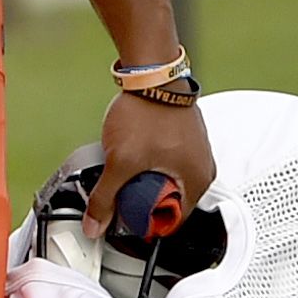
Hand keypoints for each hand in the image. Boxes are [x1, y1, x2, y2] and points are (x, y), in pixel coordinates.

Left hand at [86, 90, 216, 236]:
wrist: (151, 73)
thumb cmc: (149, 111)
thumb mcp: (121, 162)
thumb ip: (105, 198)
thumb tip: (94, 224)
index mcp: (197, 182)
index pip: (172, 223)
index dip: (144, 225)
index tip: (124, 219)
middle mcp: (202, 169)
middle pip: (168, 203)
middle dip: (142, 202)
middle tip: (120, 195)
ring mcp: (195, 151)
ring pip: (167, 182)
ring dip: (144, 182)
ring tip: (124, 172)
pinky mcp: (183, 137)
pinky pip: (166, 163)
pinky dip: (149, 164)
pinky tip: (132, 155)